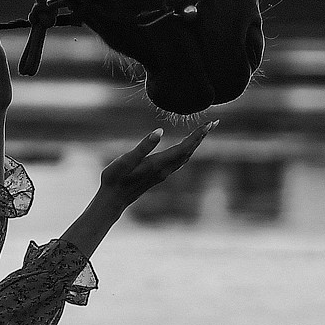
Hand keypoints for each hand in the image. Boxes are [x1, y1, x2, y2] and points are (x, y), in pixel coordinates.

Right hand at [97, 121, 217, 207]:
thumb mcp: (125, 161)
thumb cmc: (115, 180)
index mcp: (158, 164)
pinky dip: (185, 150)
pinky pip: (178, 161)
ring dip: (194, 144)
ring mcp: (162, 174)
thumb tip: (159, 131)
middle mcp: (164, 170)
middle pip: (188, 152)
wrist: (112, 201)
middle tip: (213, 123)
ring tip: (202, 132)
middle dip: (200, 137)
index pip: (184, 148)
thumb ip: (142, 147)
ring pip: (184, 157)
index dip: (197, 136)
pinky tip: (185, 147)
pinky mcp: (157, 175)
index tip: (209, 124)